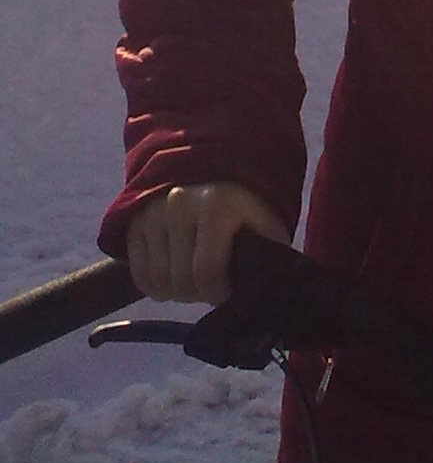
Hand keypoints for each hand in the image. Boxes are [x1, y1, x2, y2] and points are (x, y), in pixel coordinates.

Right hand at [125, 182, 290, 303]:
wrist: (217, 168)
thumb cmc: (246, 204)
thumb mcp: (267, 224)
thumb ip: (267, 256)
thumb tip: (259, 293)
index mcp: (216, 205)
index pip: (207, 272)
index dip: (218, 293)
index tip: (228, 291)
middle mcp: (179, 204)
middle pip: (180, 282)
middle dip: (199, 293)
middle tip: (212, 284)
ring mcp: (153, 212)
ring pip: (157, 283)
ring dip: (177, 291)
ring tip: (194, 277)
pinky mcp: (135, 221)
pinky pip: (140, 275)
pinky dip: (157, 285)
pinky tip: (175, 272)